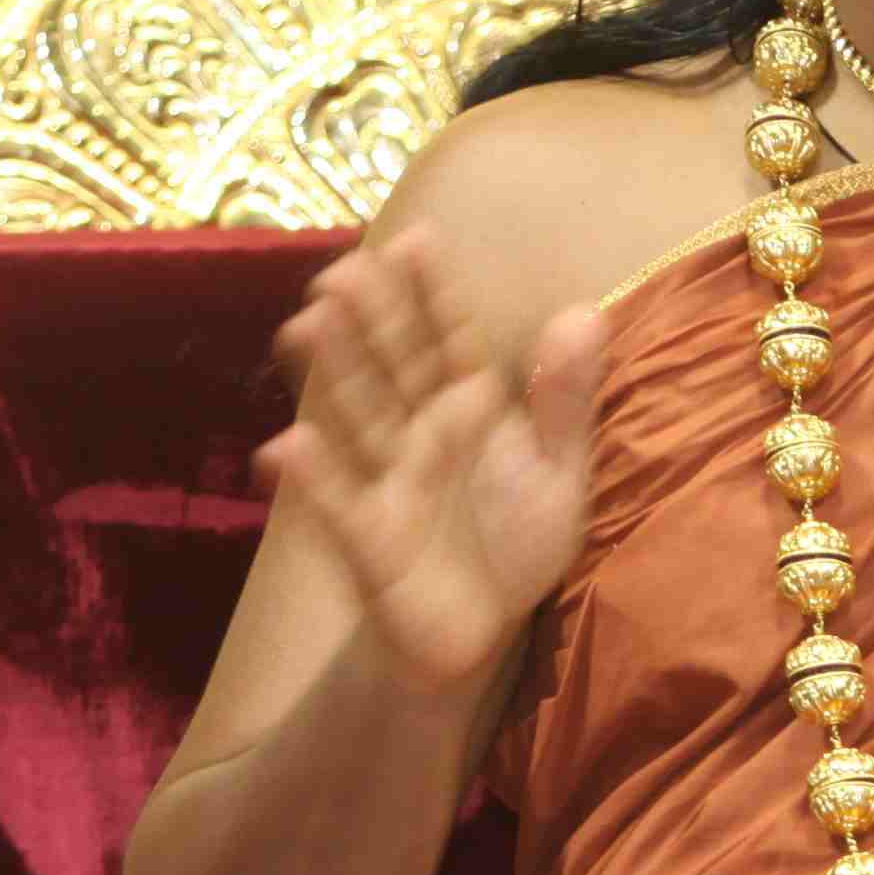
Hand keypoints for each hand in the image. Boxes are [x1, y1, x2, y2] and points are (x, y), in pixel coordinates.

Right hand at [254, 225, 603, 699]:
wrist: (478, 634)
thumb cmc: (516, 546)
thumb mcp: (562, 476)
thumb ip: (568, 399)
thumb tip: (585, 311)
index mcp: (473, 410)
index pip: (451, 339)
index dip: (433, 293)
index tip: (414, 240)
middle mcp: (423, 431)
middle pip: (394, 362)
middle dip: (369, 316)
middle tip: (341, 270)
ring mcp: (388, 478)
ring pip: (358, 414)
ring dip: (332, 373)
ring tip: (306, 327)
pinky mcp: (366, 534)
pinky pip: (338, 501)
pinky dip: (314, 476)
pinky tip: (288, 446)